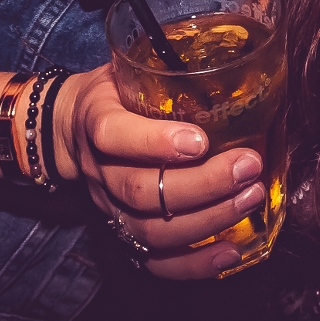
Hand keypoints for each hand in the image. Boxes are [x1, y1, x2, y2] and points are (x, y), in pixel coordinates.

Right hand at [56, 67, 264, 279]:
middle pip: (141, 191)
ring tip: (251, 198)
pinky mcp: (122, 234)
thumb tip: (238, 55)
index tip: (200, 140)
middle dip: (201, 184)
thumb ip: (167, 66)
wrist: (68, 129)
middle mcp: (99, 170)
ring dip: (207, 220)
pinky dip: (194, 265)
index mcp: (96, 119)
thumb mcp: (129, 67)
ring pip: (151, 230)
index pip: (114, 135)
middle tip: (248, 167)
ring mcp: (109, 208)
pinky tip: (231, 253)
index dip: (155, 142)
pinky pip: (155, 262)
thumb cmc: (115, 92)